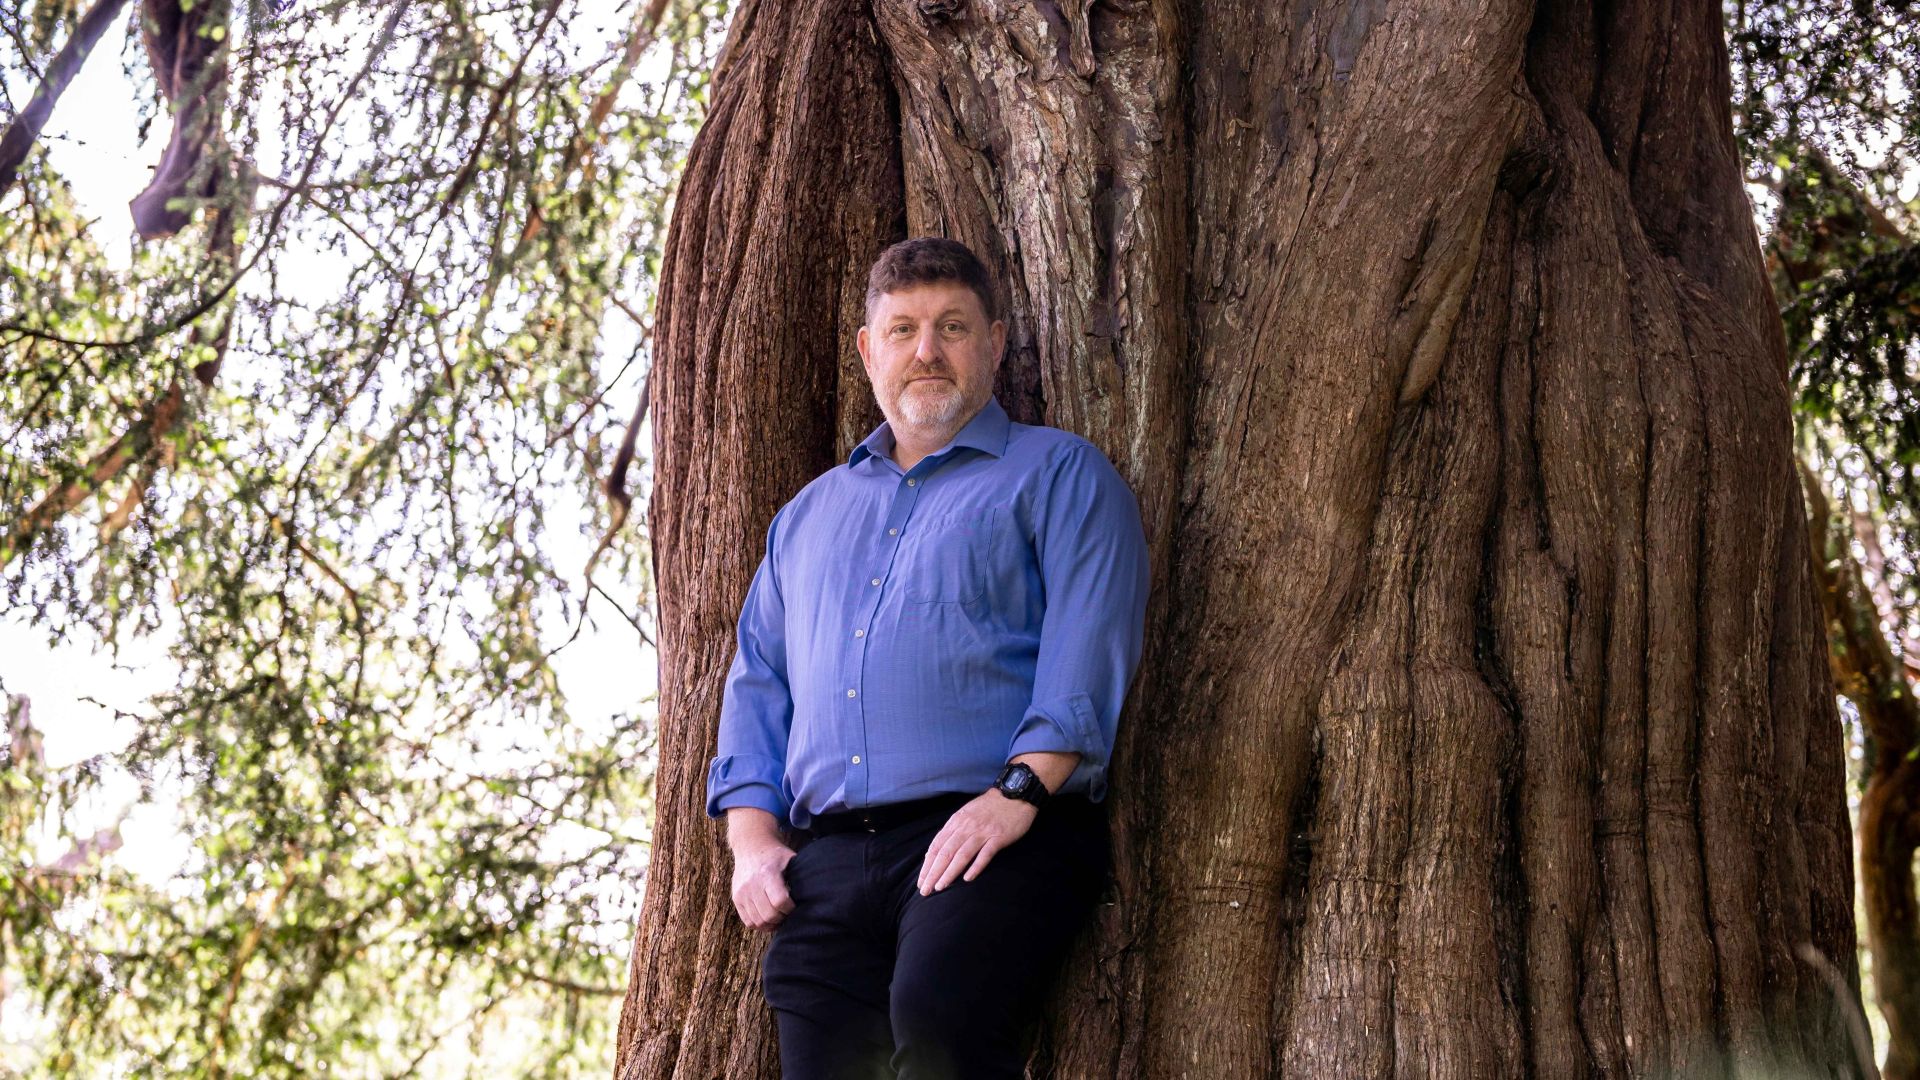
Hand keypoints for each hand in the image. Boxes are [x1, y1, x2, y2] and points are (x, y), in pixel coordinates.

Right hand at [730, 836, 796, 931]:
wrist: (751, 847)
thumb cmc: (775, 855)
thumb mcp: (790, 859)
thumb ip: (800, 876)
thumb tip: (816, 893)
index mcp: (767, 873)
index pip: (780, 901)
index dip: (790, 908)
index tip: (795, 905)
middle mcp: (752, 884)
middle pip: (769, 915)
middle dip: (782, 918)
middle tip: (788, 914)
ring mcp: (742, 893)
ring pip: (758, 922)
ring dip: (772, 924)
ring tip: (780, 917)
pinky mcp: (736, 898)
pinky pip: (748, 921)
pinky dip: (759, 924)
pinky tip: (768, 918)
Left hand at [917, 790, 1037, 895]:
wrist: (1015, 795)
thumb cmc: (989, 807)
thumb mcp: (965, 814)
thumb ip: (952, 831)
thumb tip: (935, 851)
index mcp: (956, 822)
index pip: (936, 846)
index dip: (927, 865)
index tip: (921, 881)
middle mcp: (966, 827)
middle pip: (945, 853)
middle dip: (933, 873)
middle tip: (925, 890)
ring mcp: (982, 832)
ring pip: (962, 855)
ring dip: (949, 872)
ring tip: (940, 887)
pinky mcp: (998, 837)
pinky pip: (985, 854)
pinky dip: (976, 867)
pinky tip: (968, 879)